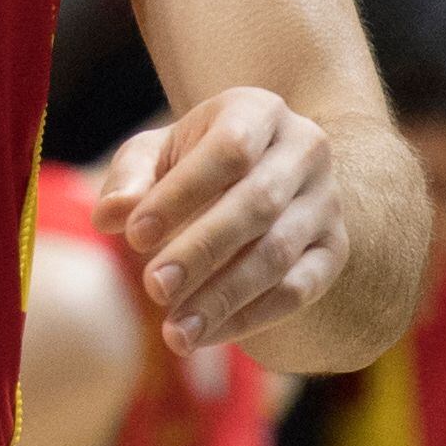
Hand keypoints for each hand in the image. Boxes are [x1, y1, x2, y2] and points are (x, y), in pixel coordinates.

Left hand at [96, 87, 345, 356]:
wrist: (259, 173)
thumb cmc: (191, 160)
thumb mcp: (156, 153)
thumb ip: (131, 177)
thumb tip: (112, 214)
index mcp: (259, 111)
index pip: (228, 150)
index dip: (181, 194)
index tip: (134, 236)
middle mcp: (305, 151)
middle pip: (258, 204)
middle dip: (202, 251)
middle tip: (154, 289)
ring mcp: (326, 203)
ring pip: (279, 255)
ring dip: (224, 297)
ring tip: (176, 332)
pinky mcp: (333, 250)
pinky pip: (298, 291)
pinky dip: (249, 317)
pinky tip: (204, 334)